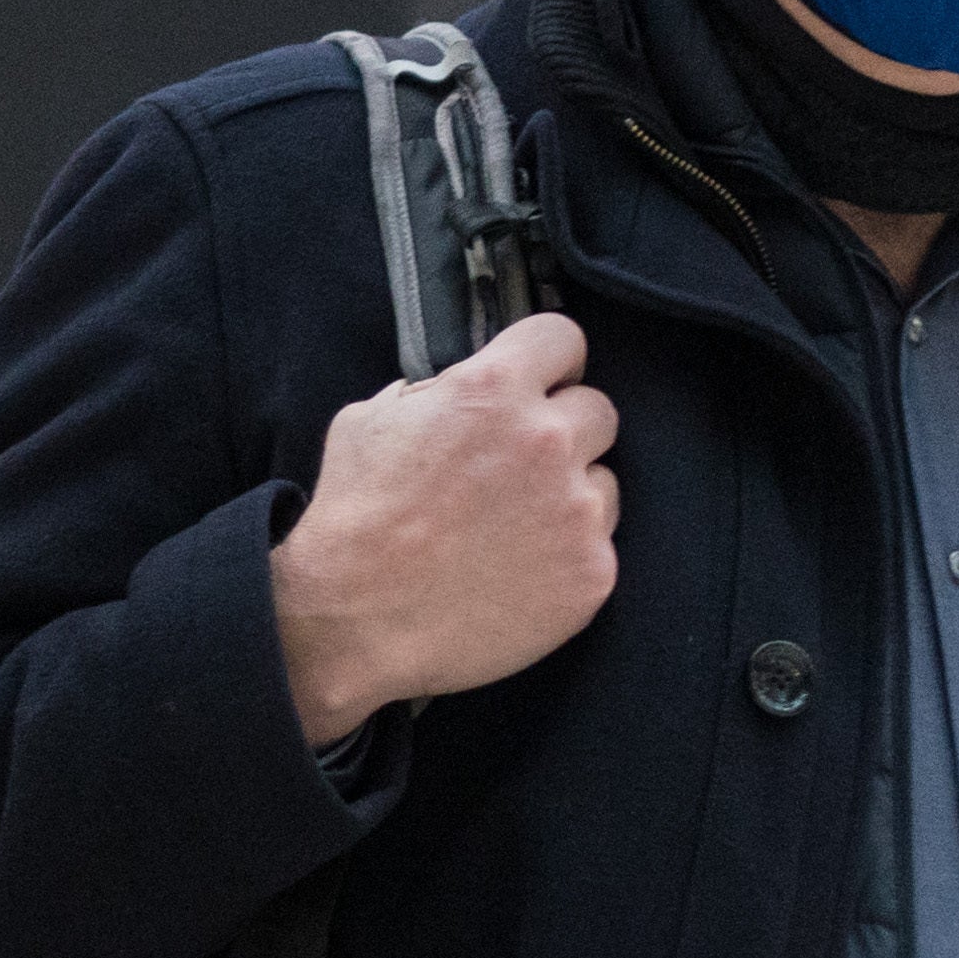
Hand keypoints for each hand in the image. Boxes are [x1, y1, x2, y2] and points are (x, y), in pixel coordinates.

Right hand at [270, 314, 620, 746]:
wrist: (355, 619)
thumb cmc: (355, 520)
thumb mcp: (369, 421)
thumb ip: (429, 394)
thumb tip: (454, 392)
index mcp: (492, 391)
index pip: (562, 338)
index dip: (550, 360)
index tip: (542, 381)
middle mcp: (547, 441)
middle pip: (599, 409)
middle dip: (565, 429)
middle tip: (522, 465)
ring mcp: (576, 511)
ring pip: (603, 482)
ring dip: (570, 495)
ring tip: (514, 528)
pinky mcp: (592, 573)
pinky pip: (598, 546)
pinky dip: (566, 555)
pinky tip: (518, 571)